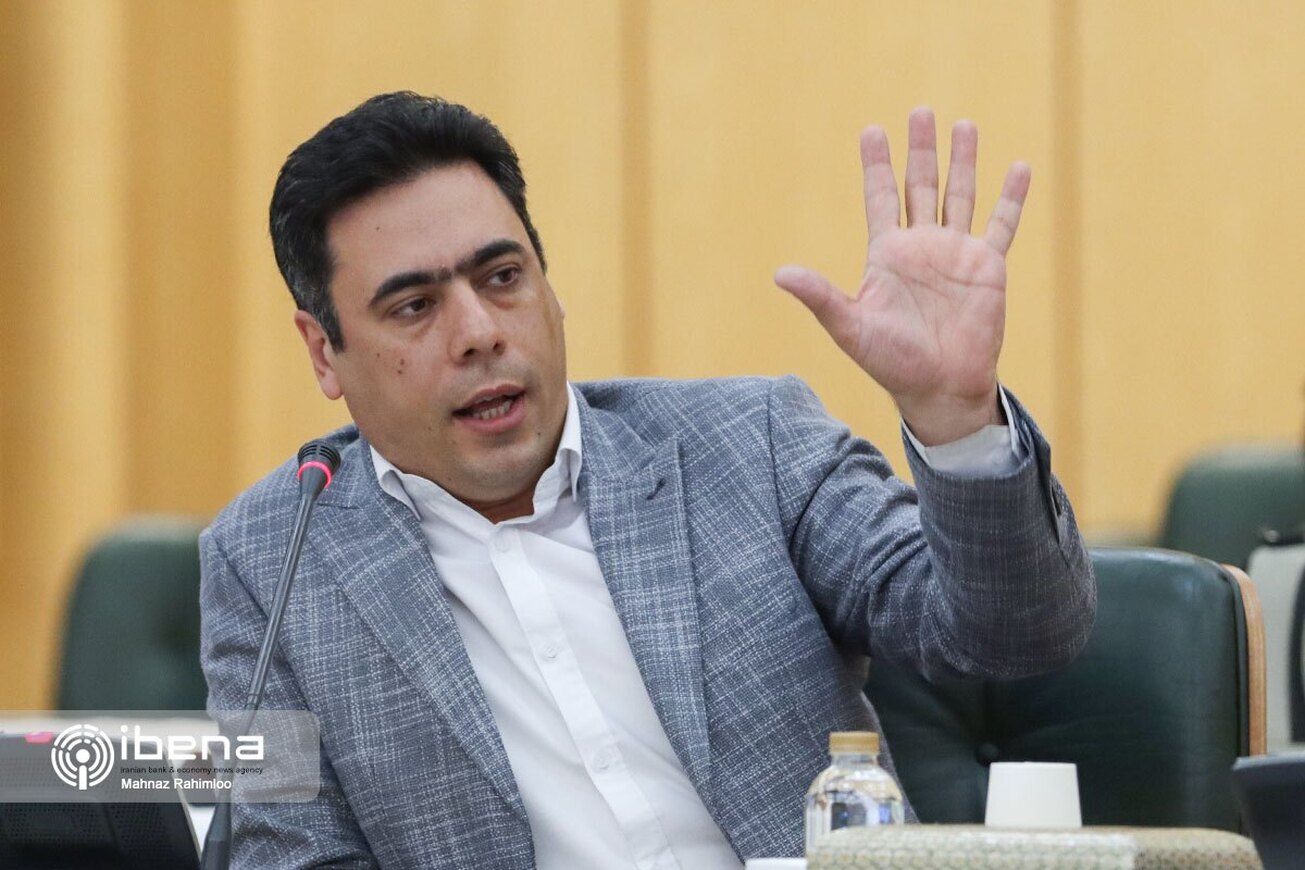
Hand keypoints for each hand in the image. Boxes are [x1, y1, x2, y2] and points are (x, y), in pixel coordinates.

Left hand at [775, 107, 1030, 445]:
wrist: (939, 388)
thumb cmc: (892, 363)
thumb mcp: (851, 327)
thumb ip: (821, 296)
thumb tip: (780, 274)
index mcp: (887, 255)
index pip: (881, 198)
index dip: (877, 166)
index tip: (872, 131)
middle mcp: (921, 247)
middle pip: (920, 186)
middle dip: (920, 150)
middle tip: (920, 111)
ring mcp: (955, 254)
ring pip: (960, 196)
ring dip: (962, 162)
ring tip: (963, 125)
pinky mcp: (987, 267)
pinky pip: (1001, 225)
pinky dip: (1010, 197)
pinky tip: (1017, 167)